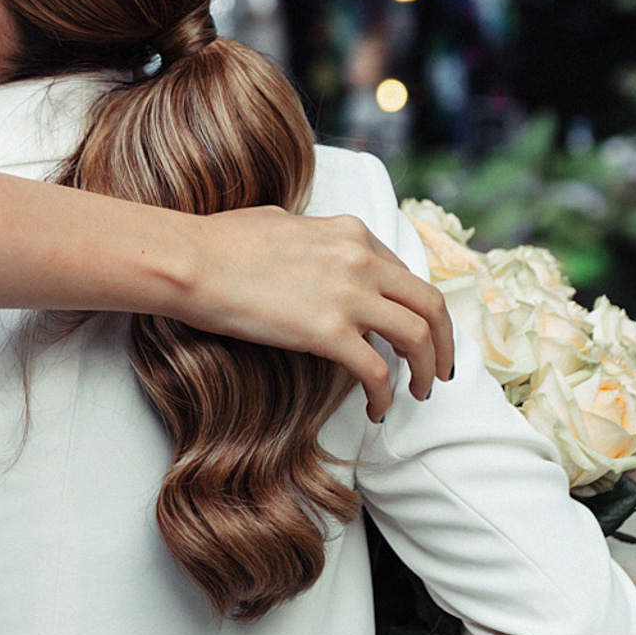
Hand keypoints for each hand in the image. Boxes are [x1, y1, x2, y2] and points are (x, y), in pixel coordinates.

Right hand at [178, 209, 454, 419]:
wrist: (191, 261)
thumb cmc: (220, 242)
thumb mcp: (281, 223)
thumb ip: (312, 240)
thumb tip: (314, 253)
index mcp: (351, 232)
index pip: (405, 273)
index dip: (418, 308)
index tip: (417, 331)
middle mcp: (360, 259)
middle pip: (430, 303)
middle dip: (444, 340)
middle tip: (440, 368)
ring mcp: (348, 295)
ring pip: (417, 336)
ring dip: (425, 368)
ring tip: (418, 392)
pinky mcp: (327, 331)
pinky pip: (376, 370)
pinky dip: (384, 395)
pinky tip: (377, 411)